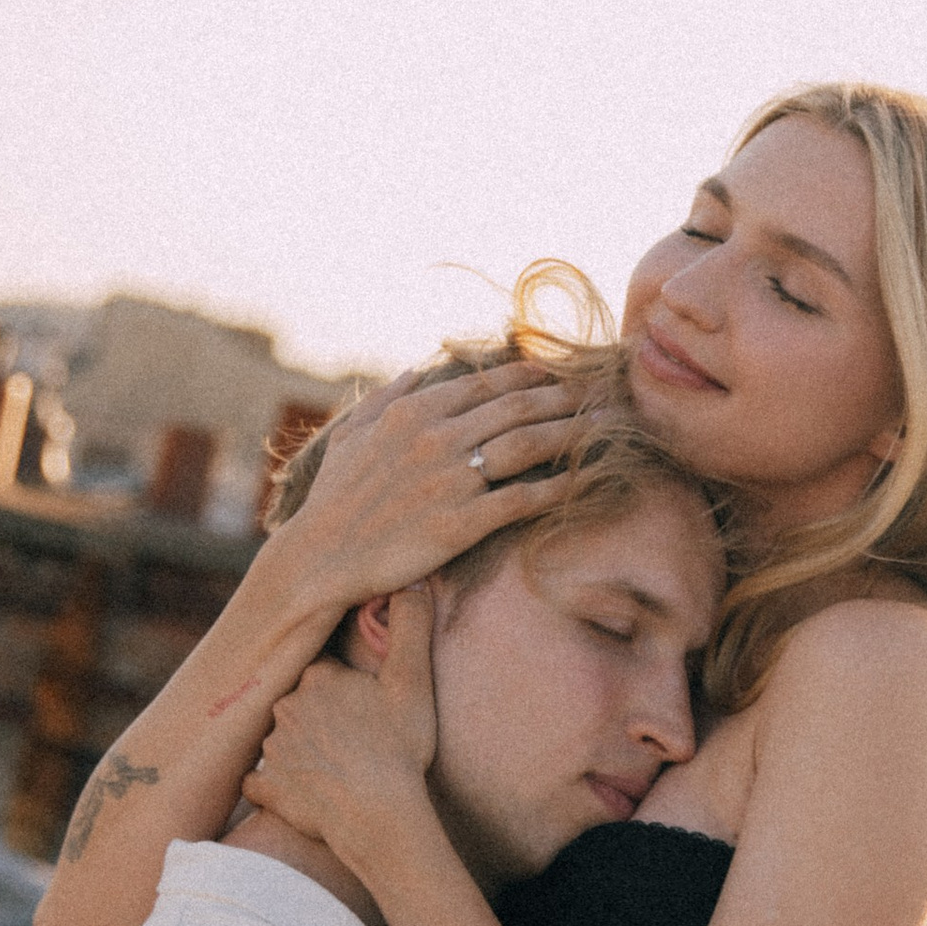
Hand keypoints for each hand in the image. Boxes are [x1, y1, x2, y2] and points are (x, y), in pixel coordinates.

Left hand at [244, 585, 442, 875]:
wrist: (378, 817)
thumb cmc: (399, 750)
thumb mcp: (413, 683)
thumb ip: (411, 627)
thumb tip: (410, 583)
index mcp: (317, 676)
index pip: (322, 666)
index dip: (342, 684)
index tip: (360, 702)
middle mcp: (285, 705)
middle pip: (300, 702)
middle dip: (320, 715)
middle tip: (352, 737)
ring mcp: (270, 748)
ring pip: (282, 739)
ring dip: (300, 749)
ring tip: (334, 767)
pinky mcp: (264, 787)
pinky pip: (261, 781)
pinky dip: (277, 786)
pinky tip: (302, 791)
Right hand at [282, 359, 584, 601]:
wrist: (321, 557)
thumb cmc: (334, 499)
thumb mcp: (351, 434)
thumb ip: (388, 396)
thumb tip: (419, 368)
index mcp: (413, 412)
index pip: (486, 383)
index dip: (530, 374)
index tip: (559, 372)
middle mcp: (436, 438)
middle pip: (518, 407)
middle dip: (566, 396)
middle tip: (602, 392)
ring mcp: (451, 480)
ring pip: (527, 443)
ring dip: (572, 431)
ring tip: (605, 426)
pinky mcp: (461, 523)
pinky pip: (522, 499)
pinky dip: (556, 487)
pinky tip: (581, 479)